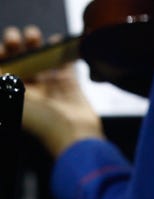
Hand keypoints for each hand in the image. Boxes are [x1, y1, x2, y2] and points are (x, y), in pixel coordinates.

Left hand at [1, 26, 102, 157]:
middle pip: (19, 62)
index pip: (2, 70)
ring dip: (36, 45)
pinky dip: (61, 51)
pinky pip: (64, 64)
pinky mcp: (69, 85)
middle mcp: (29, 90)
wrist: (73, 135)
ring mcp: (50, 87)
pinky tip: (57, 40)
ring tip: (34, 34)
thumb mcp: (10, 99)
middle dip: (14, 46)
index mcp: (13, 95)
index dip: (0, 56)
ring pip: (40, 60)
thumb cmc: (40, 122)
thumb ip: (3, 81)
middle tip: (15, 38)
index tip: (2, 50)